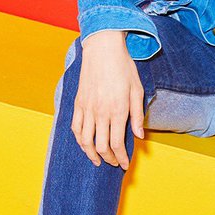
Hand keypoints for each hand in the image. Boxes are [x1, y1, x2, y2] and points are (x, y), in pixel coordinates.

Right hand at [71, 30, 144, 168]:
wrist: (103, 49)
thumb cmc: (124, 68)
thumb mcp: (137, 90)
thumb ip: (137, 115)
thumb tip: (139, 136)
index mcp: (118, 110)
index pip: (117, 144)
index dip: (121, 158)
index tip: (125, 164)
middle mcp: (101, 112)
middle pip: (101, 146)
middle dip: (108, 159)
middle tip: (114, 163)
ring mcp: (87, 108)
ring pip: (85, 141)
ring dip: (91, 154)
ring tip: (97, 160)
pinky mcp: (78, 103)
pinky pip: (75, 128)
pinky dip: (79, 140)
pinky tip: (85, 144)